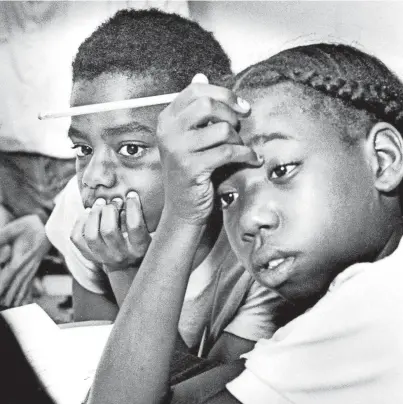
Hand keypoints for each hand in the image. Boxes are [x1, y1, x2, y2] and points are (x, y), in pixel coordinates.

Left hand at [0, 215, 49, 306]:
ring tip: (10, 307)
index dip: (4, 283)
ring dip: (16, 297)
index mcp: (23, 254)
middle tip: (2, 305)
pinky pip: (29, 283)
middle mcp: (29, 263)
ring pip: (24, 284)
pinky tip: (22, 302)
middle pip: (17, 282)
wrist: (48, 226)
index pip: (11, 272)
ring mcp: (33, 266)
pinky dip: (25, 294)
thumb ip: (1, 237)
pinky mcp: (34, 267)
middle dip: (8, 294)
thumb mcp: (13, 228)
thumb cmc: (29, 225)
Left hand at [70, 192, 150, 272]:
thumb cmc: (139, 243)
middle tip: (114, 200)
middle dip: (110, 209)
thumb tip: (129, 196)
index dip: (133, 206)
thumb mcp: (147, 233)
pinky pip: (77, 238)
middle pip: (108, 230)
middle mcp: (120, 255)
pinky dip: (80, 222)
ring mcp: (103, 257)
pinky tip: (88, 213)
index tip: (131, 194)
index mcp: (138, 248)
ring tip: (100, 203)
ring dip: (94, 214)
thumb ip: (140, 218)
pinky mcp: (90, 255)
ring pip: (91, 235)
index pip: (134, 226)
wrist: (127, 267)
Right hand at [156, 74, 261, 225]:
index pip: (196, 90)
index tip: (241, 106)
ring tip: (241, 147)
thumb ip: (194, 109)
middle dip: (231, 113)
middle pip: (207, 104)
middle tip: (241, 125)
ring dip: (238, 138)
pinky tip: (253, 159)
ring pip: (221, 129)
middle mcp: (168, 132)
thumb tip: (200, 76)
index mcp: (167, 120)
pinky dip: (246, 154)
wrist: (183, 208)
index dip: (223, 94)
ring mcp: (178, 150)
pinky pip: (228, 151)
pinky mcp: (192, 168)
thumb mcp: (187, 137)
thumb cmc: (190, 170)